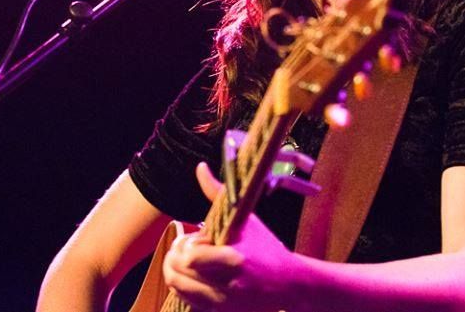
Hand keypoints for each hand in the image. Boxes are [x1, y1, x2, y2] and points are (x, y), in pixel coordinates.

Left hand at [162, 162, 302, 311]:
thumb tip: (200, 167)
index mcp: (235, 259)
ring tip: (183, 262)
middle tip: (180, 249)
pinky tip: (193, 277)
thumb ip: (218, 193)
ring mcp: (225, 304)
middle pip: (180, 274)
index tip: (193, 239)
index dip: (187, 247)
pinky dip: (185, 288)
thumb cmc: (267, 247)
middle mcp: (228, 285)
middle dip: (174, 259)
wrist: (290, 284)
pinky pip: (189, 303)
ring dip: (175, 273)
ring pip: (180, 289)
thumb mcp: (246, 220)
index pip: (191, 258)